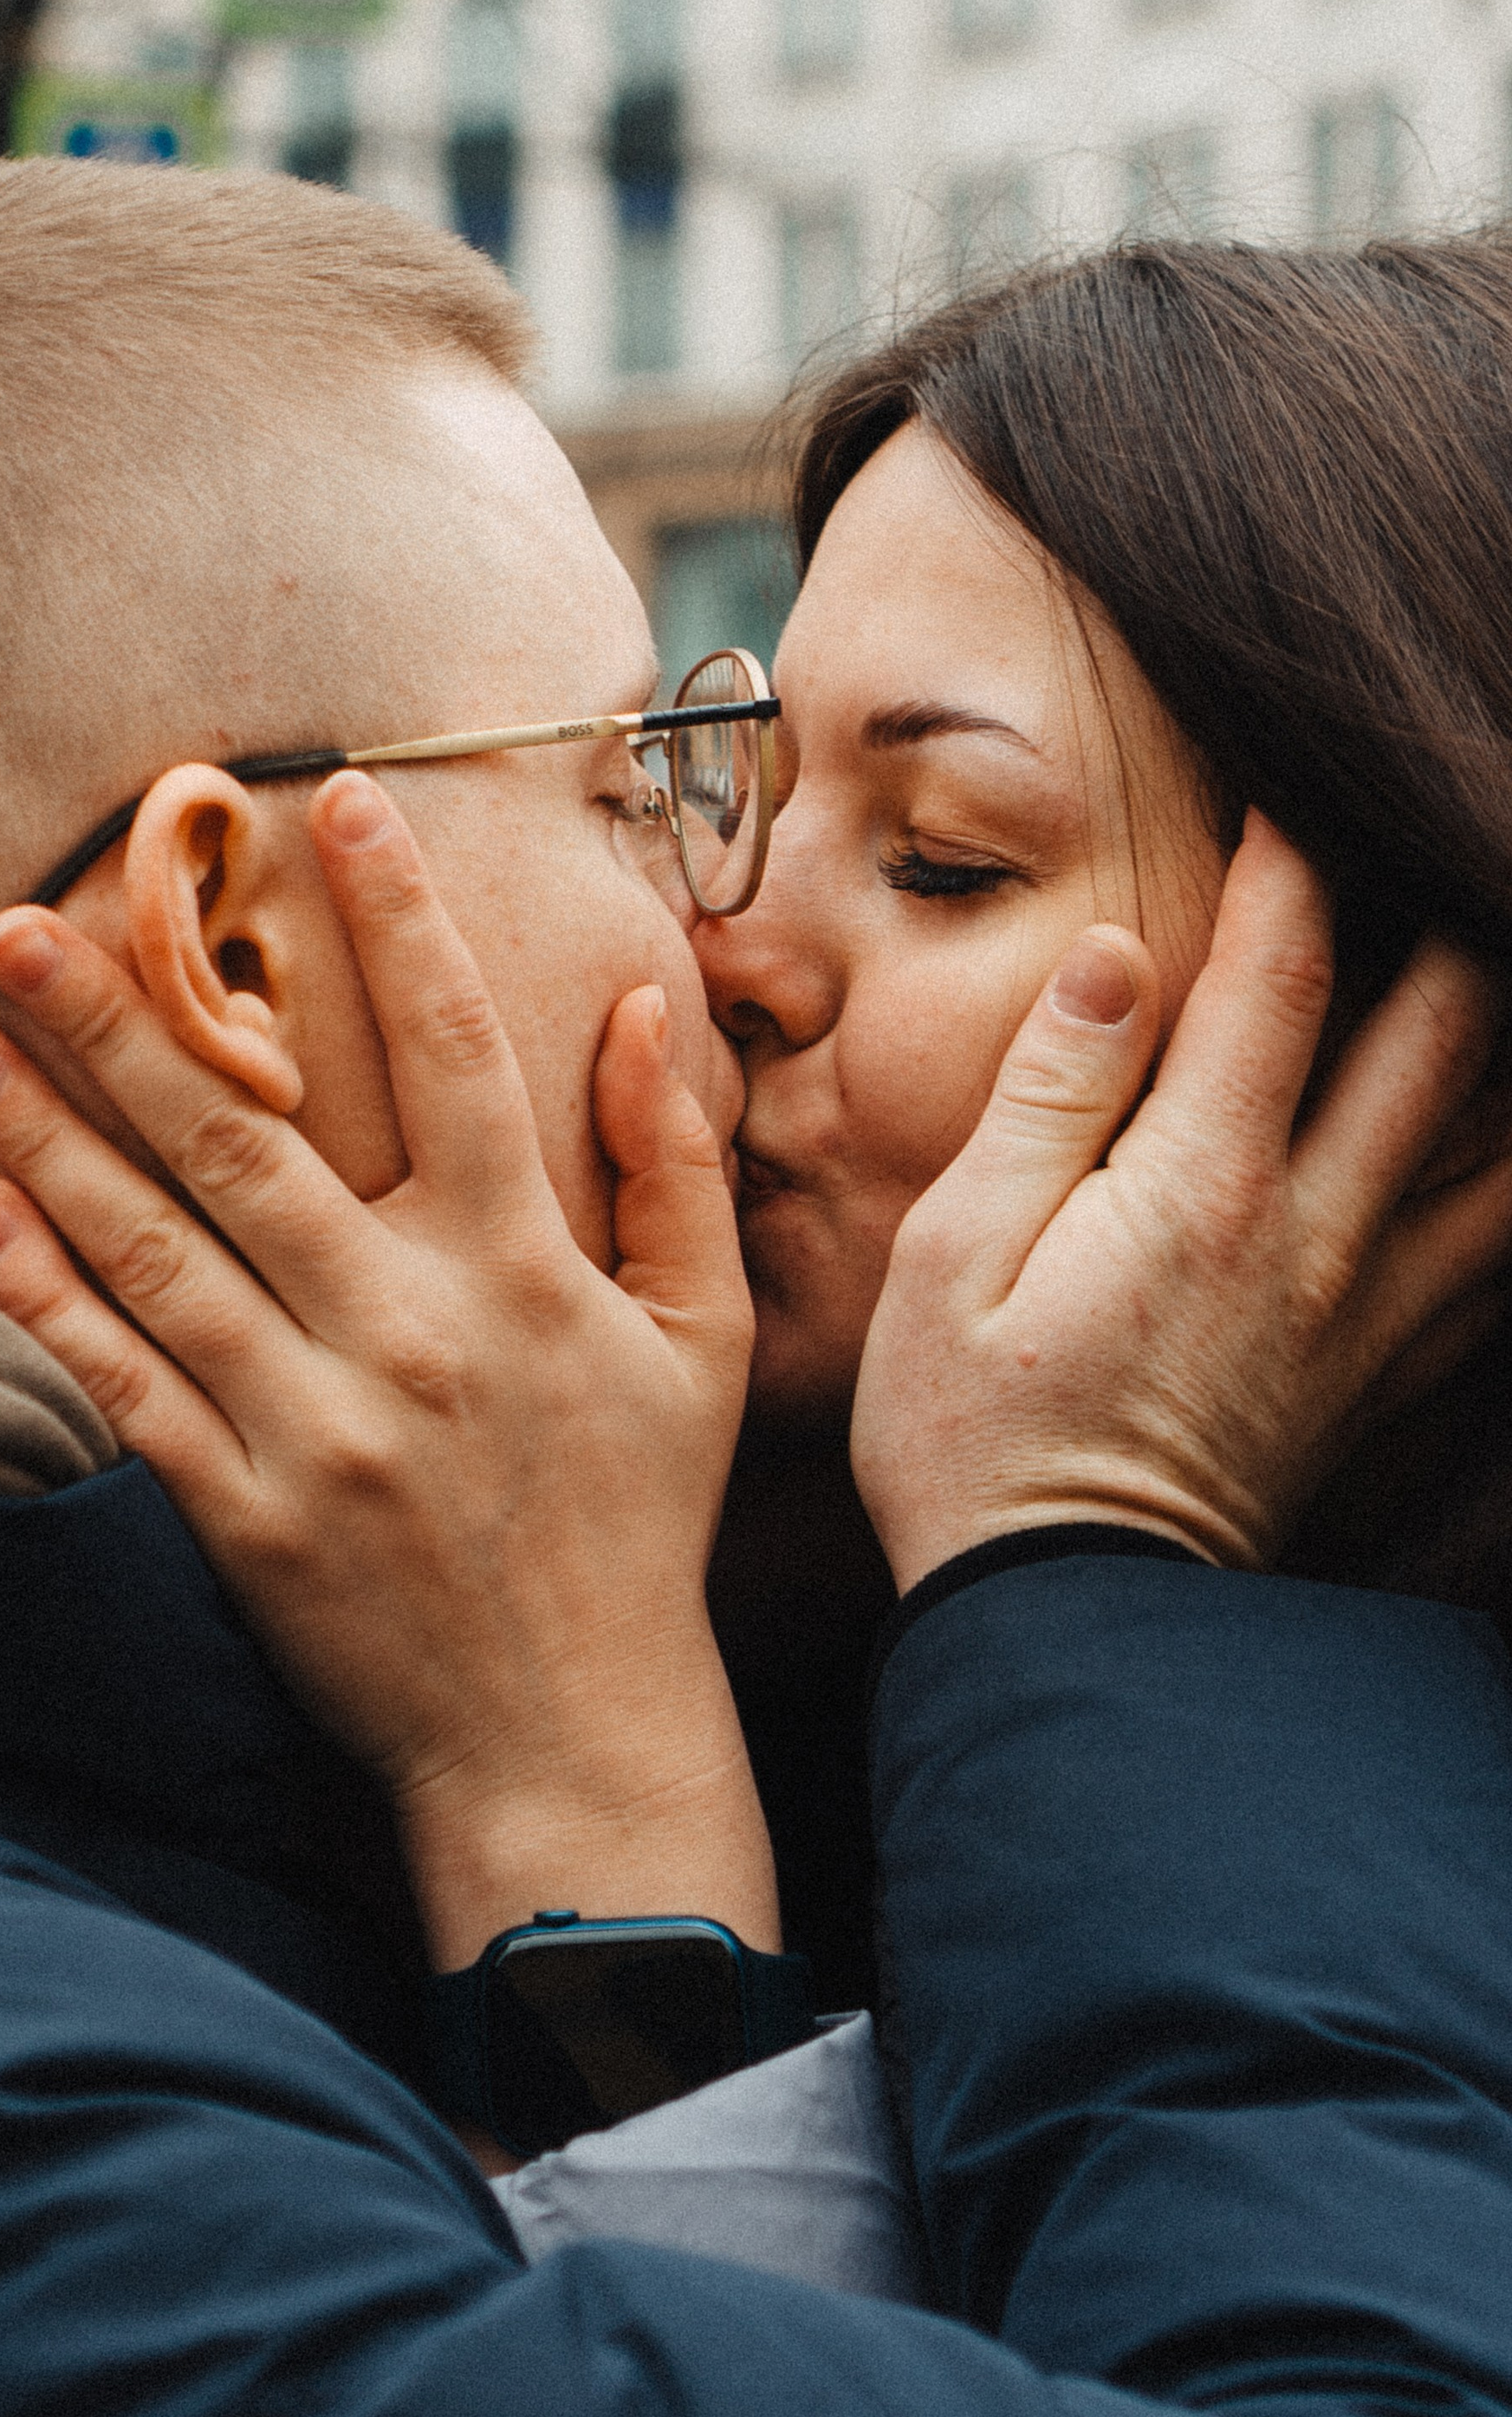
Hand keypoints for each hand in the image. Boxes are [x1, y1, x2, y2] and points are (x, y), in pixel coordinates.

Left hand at [0, 771, 772, 1971]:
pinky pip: (127, 1387)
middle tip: (12, 917)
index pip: (456, 1052)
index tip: (337, 797)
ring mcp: (316, 1427)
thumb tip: (642, 1006)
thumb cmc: (636, 1523)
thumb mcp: (702, 1339)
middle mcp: (409, 1331)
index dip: (398, 918)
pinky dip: (49, 1298)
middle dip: (120, 1016)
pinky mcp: (244, 1516)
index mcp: (522, 1270)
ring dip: (41, 1136)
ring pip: (155, 1249)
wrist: (571, 1741)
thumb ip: (674, 1166)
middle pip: (243, 1135)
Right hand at [853, 814, 1511, 1592]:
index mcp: (1203, 1186)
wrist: (1066, 1628)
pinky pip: (1495, 1258)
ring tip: (1484, 970)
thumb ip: (1049, 1095)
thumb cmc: (974, 1435)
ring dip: (1503, 1045)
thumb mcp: (959, 1253)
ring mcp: (1368, 1310)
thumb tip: (1120, 955)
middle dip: (1451, 918)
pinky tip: (1497, 1147)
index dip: (1294, 861)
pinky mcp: (1383, 1377)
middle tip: (1431, 839)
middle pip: (1446, 1035)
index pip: (1285, 973)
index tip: (1285, 788)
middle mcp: (1317, 1234)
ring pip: (1502, 1145)